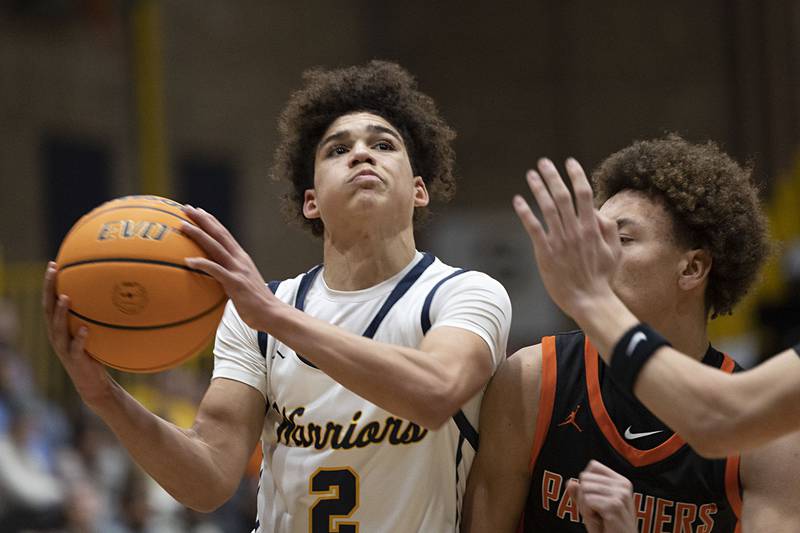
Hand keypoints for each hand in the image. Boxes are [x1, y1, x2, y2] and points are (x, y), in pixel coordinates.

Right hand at [42, 262, 110, 405]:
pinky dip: (79, 338)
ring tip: (66, 298)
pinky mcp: (75, 361)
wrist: (93, 383)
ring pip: (57, 328)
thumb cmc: (95, 352)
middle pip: (48, 309)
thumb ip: (97, 315)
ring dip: (61, 313)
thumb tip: (117, 291)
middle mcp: (57, 335)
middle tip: (53, 272)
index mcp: (59, 327)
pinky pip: (76, 348)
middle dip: (49, 290)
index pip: (50, 301)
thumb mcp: (94, 331)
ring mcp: (64, 348)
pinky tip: (84, 329)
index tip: (53, 264)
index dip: (49, 284)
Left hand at [181, 206, 275, 330]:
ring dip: (199, 234)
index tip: (198, 211)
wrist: (272, 313)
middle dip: (202, 219)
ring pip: (215, 247)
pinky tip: (188, 261)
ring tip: (183, 225)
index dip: (211, 221)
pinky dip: (202, 263)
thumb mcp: (242, 284)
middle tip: (186, 208)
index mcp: (241, 258)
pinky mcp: (235, 283)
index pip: (224, 234)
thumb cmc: (255, 304)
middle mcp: (240, 259)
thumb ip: (229, 277)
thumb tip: (214, 279)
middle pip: (219, 234)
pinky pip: (216, 270)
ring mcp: (238, 270)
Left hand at [513, 158, 620, 320]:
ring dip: (538, 188)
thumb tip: (596, 210)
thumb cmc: (602, 277)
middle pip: (562, 196)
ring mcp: (559, 240)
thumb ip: (608, 228)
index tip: (570, 162)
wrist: (589, 299)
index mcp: (592, 227)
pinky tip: (518, 200)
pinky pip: (534, 227)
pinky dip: (525, 212)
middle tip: (543, 162)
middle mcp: (575, 230)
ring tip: (531, 175)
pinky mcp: (545, 252)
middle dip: (552, 176)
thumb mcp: (615, 250)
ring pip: (547, 208)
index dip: (576, 175)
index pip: (584, 193)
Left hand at [565, 460, 635, 532]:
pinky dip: (588, 513)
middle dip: (584, 497)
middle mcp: (623, 485)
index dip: (586, 483)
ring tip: (598, 516)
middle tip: (597, 512)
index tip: (596, 500)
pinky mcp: (614, 506)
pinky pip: (587, 501)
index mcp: (621, 481)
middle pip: (585, 478)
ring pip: (584, 489)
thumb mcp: (592, 507)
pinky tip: (600, 521)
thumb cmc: (608, 528)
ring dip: (585, 506)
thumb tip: (570, 482)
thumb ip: (580, 493)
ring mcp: (620, 495)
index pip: (593, 466)